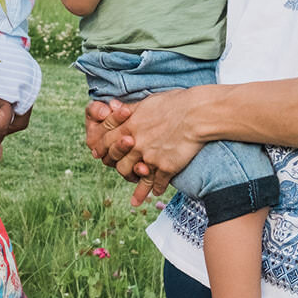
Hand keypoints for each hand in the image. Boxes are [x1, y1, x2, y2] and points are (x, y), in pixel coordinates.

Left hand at [86, 91, 206, 205]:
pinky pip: (157, 183)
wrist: (197, 114)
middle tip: (122, 170)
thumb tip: (112, 105)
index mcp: (128, 126)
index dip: (102, 149)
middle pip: (118, 162)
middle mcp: (136, 144)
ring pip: (135, 176)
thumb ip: (128, 109)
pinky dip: (155, 189)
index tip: (101, 155)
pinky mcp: (166, 167)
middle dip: (119, 167)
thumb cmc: (174, 103)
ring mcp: (150, 158)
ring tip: (136, 196)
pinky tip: (156, 192)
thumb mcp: (146, 102)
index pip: (106, 142)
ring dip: (135, 183)